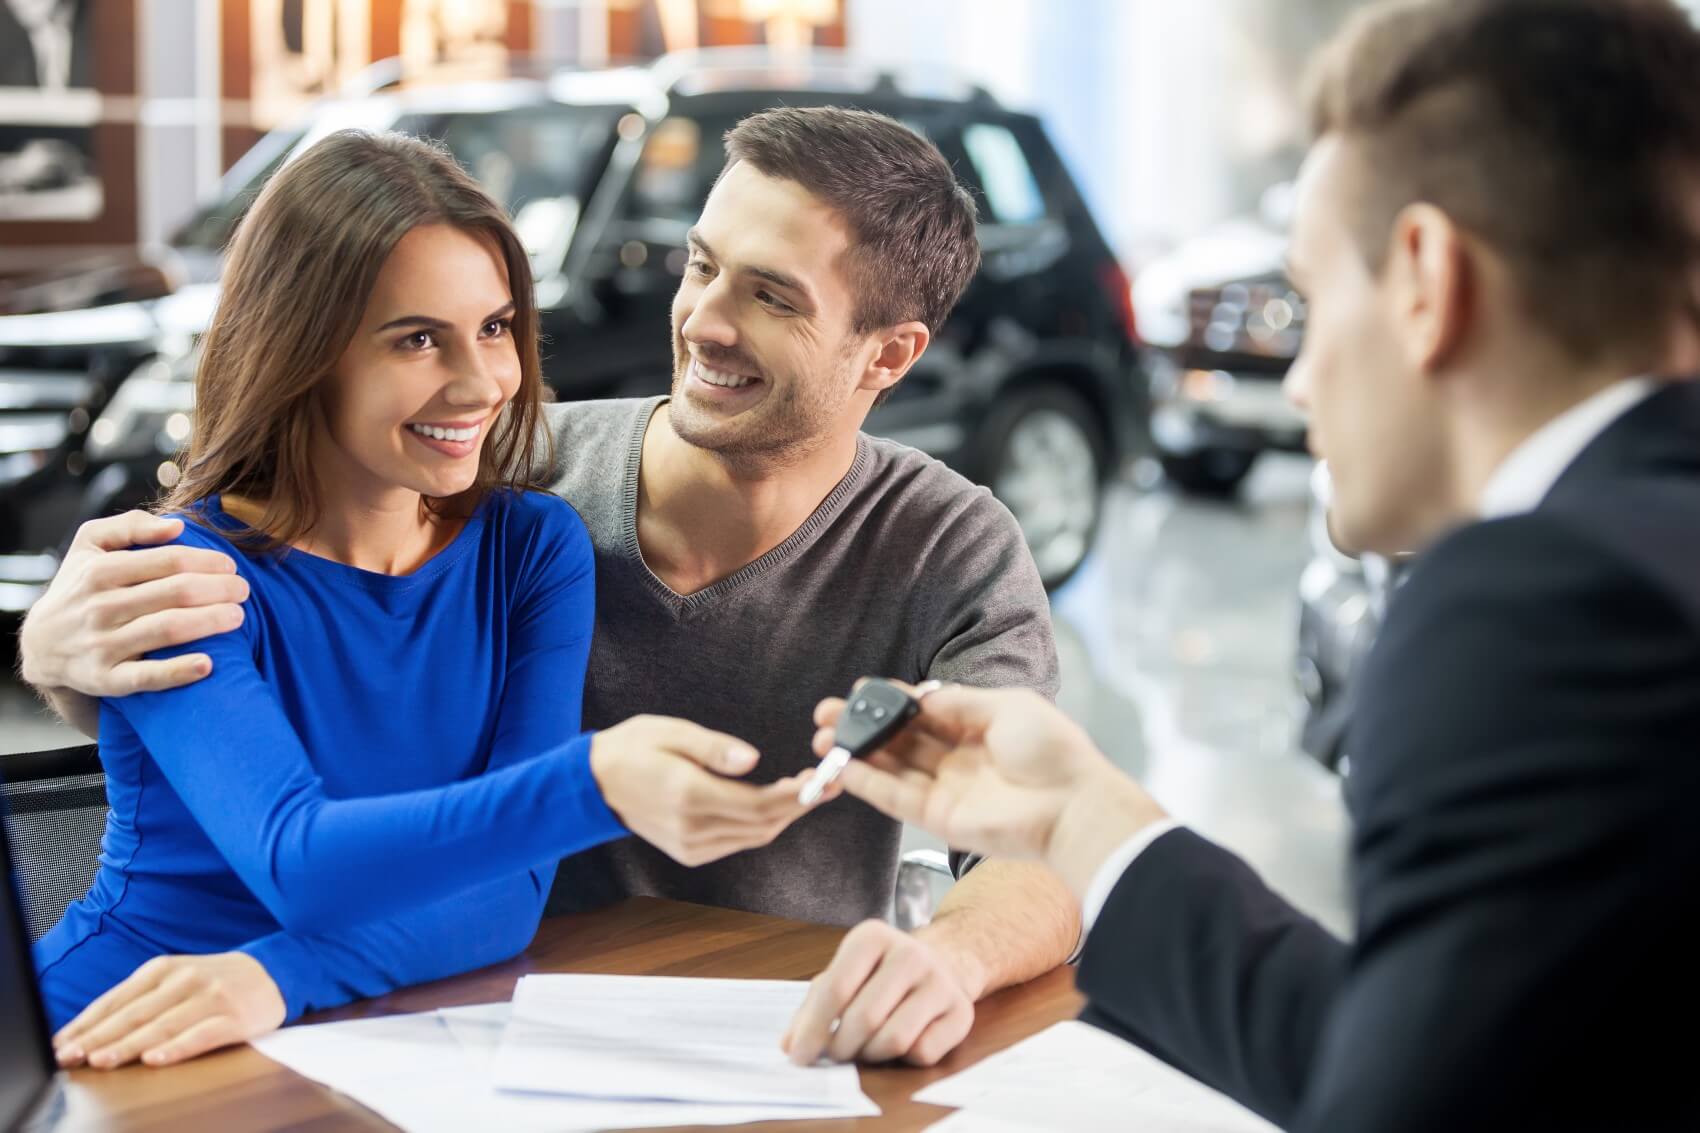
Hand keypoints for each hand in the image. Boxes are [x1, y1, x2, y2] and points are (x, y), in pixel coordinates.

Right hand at [19, 511, 247, 696]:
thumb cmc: (80, 586)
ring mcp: (102, 644)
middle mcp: (100, 607)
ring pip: (167, 629)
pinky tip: (208, 665)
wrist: (40, 644)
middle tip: (244, 590)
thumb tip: (176, 526)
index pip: (168, 561)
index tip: (231, 565)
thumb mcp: (90, 546)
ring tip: (238, 617)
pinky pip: (146, 677)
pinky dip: (178, 671)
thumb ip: (130, 526)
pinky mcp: (104, 679)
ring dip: (210, 621)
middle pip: (175, 593)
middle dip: (218, 589)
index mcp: (100, 571)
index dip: (207, 561)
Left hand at [53, 952, 286, 1069]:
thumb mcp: (173, 980)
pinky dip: (177, 1048)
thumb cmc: (212, 983)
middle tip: (70, 1057)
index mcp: (163, 969)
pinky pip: (202, 1035)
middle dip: (98, 1037)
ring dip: (130, 1045)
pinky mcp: (236, 1018)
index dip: (85, 1023)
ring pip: (164, 1025)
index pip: (116, 999)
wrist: (273, 972)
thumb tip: (88, 1032)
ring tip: (102, 1060)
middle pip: (135, 1013)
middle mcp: (185, 980)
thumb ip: (137, 1000)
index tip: (58, 1045)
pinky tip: (155, 1059)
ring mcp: (211, 998)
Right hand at [591, 715, 830, 866]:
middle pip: (764, 825)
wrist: (594, 782)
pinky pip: (737, 841)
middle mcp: (692, 828)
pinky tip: (774, 802)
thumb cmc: (634, 748)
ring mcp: (690, 845)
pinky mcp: (689, 851)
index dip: (798, 795)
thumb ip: (715, 748)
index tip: (824, 778)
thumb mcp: (672, 733)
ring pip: (754, 837)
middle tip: (830, 781)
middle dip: (801, 805)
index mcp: (689, 796)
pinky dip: (762, 824)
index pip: (760, 804)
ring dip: (785, 816)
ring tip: (810, 789)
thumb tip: (754, 759)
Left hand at [782, 920, 975, 1066]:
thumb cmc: (881, 974)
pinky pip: (923, 1052)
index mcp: (872, 936)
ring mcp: (940, 981)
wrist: (943, 963)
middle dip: (842, 1047)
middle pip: (864, 1018)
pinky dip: (904, 1059)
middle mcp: (910, 953)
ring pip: (895, 1039)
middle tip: (837, 1054)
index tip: (798, 1057)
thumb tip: (789, 1045)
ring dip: (872, 1054)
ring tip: (866, 1048)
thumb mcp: (845, 976)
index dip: (813, 1029)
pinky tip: (901, 1043)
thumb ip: (813, 1007)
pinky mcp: (961, 1011)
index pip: (836, 988)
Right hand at [812, 684, 1165, 891]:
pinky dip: (867, 783)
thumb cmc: (1052, 751)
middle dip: (862, 726)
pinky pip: (895, 799)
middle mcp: (959, 758)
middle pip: (900, 740)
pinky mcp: (939, 819)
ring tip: (821, 738)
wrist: (1072, 806)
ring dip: (855, 753)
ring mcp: (947, 790)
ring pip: (890, 768)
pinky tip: (842, 766)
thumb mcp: (1007, 706)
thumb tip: (919, 695)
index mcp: (979, 728)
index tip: (858, 690)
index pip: (924, 712)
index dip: (890, 702)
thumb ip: (958, 702)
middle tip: (825, 713)